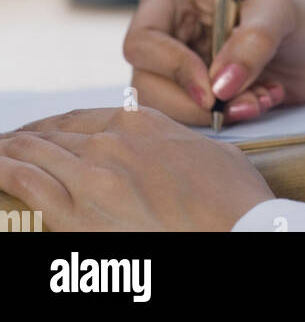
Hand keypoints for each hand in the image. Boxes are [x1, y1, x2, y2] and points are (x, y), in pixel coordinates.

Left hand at [0, 105, 273, 230]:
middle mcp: (112, 141)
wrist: (236, 231)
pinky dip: (5, 169)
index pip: (82, 119)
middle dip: (26, 138)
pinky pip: (27, 181)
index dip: (53, 125)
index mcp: (143, 124)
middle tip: (6, 141)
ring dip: (9, 149)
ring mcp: (92, 174)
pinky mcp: (78, 212)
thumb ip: (180, 144)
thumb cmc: (234, 201)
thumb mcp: (210, 154)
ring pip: (35, 153)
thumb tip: (175, 149)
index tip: (39, 132)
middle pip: (54, 135)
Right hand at [123, 0, 304, 125]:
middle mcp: (164, 36)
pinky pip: (192, 123)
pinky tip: (260, 103)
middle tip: (248, 103)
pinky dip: (227, 121)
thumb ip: (253, 41)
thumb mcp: (281, 14)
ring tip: (261, 99)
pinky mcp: (193, 99)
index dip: (172, 69)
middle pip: (146, 85)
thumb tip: (220, 85)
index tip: (212, 91)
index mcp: (171, 0)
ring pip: (167, 111)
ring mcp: (175, 71)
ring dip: (216, 116)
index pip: (142, 42)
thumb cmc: (297, 13)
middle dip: (199, 103)